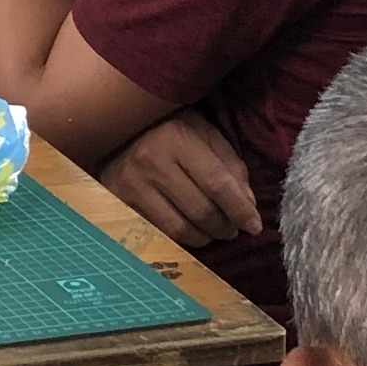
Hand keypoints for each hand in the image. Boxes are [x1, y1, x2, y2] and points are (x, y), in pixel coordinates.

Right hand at [98, 110, 259, 247]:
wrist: (112, 127)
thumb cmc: (167, 129)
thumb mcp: (204, 134)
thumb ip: (230, 166)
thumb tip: (248, 206)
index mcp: (177, 139)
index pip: (218, 185)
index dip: (240, 210)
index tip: (255, 225)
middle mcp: (152, 162)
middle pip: (200, 211)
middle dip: (225, 227)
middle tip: (234, 229)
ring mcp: (131, 185)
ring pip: (179, 228)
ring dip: (205, 237)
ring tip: (214, 231)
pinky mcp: (118, 202)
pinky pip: (158, 232)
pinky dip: (180, 238)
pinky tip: (190, 230)